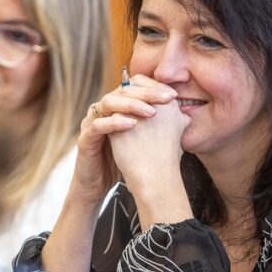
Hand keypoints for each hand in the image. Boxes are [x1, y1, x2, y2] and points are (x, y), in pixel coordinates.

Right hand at [68, 73, 177, 205]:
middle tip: (166, 98)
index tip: (173, 95)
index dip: (153, 87)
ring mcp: (91, 123)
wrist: (100, 184)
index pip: (133, 87)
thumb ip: (160, 127)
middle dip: (146, 92)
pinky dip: (114, 122)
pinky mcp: (85, 139)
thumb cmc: (123, 161)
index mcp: (116, 108)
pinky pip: (97, 125)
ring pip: (108, 102)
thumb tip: (186, 117)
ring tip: (151, 112)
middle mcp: (103, 111)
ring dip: (131, 104)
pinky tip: (132, 125)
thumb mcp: (145, 140)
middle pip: (122, 90)